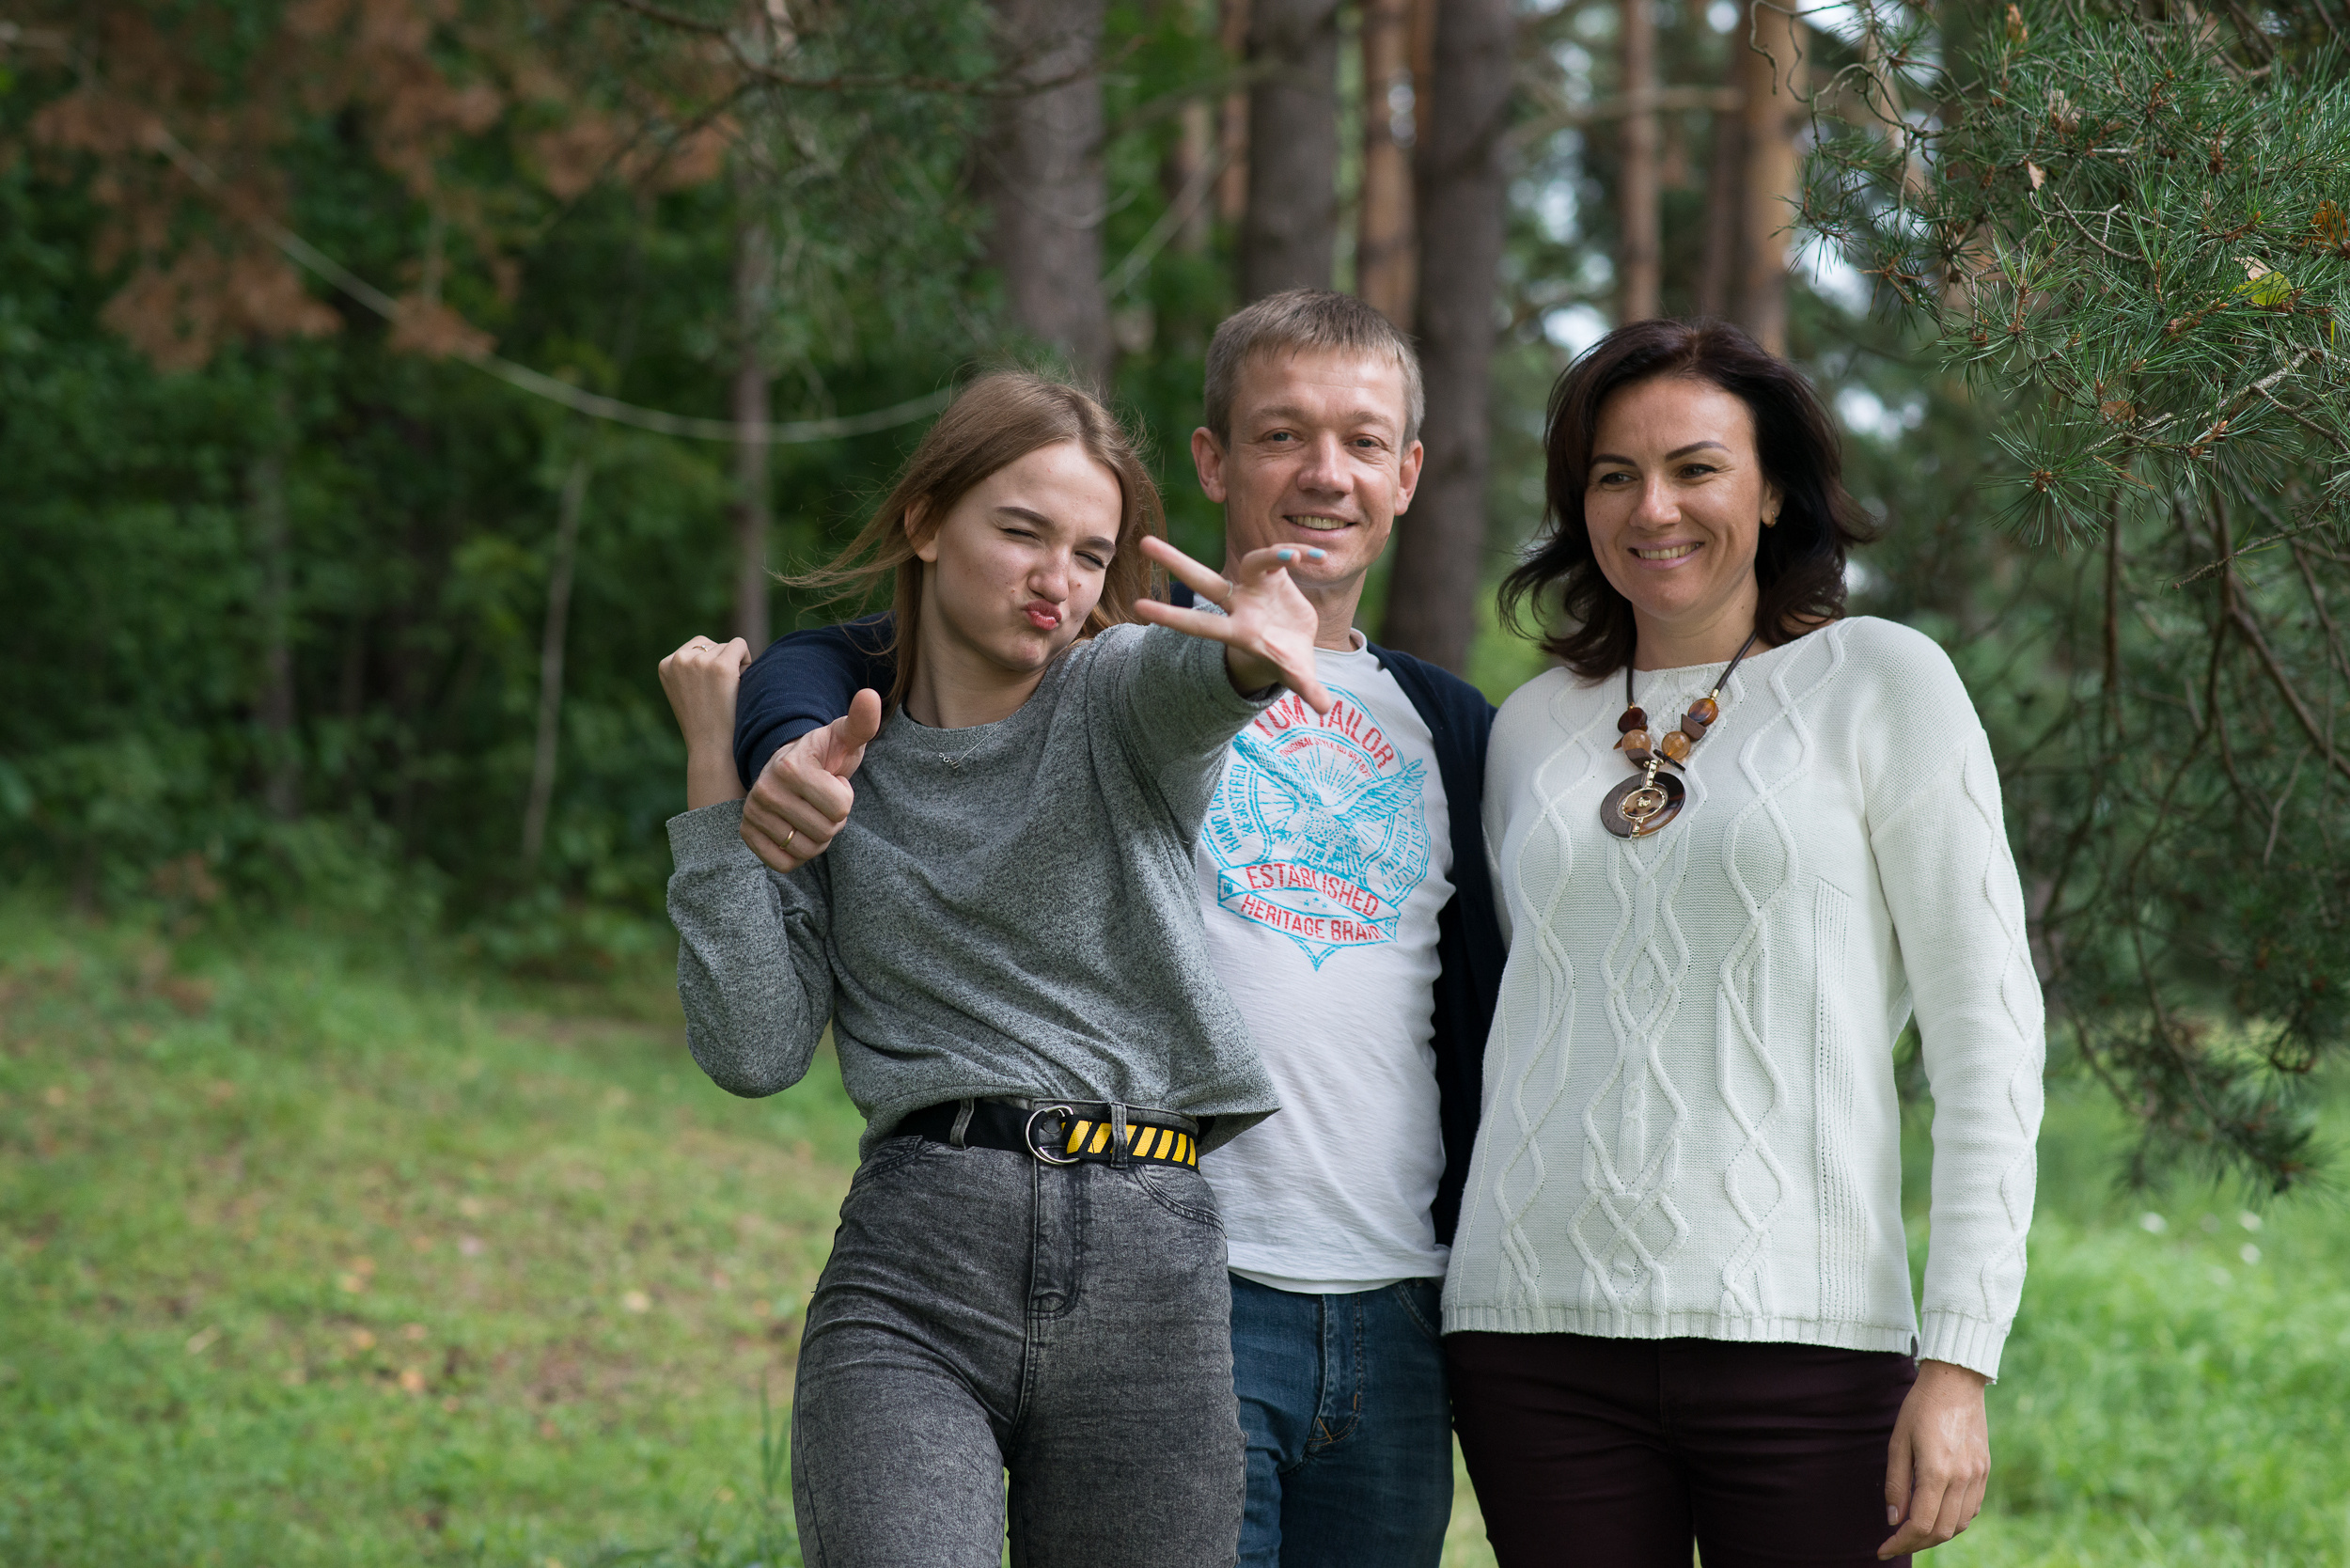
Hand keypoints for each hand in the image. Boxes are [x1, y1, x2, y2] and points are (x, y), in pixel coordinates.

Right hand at [659, 636, 751, 809]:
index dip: (710, 665)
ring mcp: (699, 662)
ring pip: (728, 646)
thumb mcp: (686, 691)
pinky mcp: (720, 666)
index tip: (709, 691)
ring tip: (729, 693)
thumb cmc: (704, 724)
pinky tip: (741, 683)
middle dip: (723, 662)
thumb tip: (715, 648)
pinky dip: (747, 661)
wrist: (712, 748)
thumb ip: (691, 669)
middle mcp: (678, 659)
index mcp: (666, 664)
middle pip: (712, 645)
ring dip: (736, 665)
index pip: (696, 647)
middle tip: (722, 693)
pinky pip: (740, 645)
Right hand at [740, 688, 883, 872]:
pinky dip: (797, 853)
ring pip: (805, 850)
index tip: (832, 782)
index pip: (840, 808)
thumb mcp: (845, 737)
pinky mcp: (747, 834)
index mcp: (791, 767)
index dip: (844, 798)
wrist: (789, 764)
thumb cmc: (824, 754)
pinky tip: (795, 830)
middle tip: (821, 800)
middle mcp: (765, 790)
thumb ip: (862, 721)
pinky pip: (784, 864)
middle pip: (825, 832)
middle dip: (832, 820)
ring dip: (817, 838)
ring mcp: (752, 814)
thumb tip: (870, 696)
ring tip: (809, 813)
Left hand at [1132, 535, 1333, 715]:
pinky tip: (1317, 556)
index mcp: (1238, 631)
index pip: (1199, 624)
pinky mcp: (1275, 573)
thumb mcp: (1296, 675)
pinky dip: (1299, 554)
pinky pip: (1283, 557)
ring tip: (1299, 558)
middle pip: (1203, 580)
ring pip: (1256, 560)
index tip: (1138, 607)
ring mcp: (1255, 585)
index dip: (1172, 616)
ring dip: (1277, 554)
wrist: (1292, 640)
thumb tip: (1326, 710)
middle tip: (1144, 543)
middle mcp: (1239, 603)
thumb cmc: (1287, 661)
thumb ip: (1307, 689)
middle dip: (1176, 562)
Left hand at [1880, 1359, 1990, 1557]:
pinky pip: (1971, 1509)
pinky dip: (1953, 1520)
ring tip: (1912, 1531)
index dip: (1901, 1542)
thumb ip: (1896, 1484)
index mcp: (1937, 1471)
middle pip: (1941, 1531)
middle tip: (1894, 1542)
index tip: (1883, 1548)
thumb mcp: (1897, 1442)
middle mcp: (1962, 1479)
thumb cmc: (1919, 1408)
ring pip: (1959, 1524)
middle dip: (1916, 1543)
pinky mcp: (1985, 1471)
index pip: (1920, 1524)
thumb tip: (1893, 1520)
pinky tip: (1936, 1514)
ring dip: (1935, 1535)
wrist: (1955, 1382)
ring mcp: (1977, 1476)